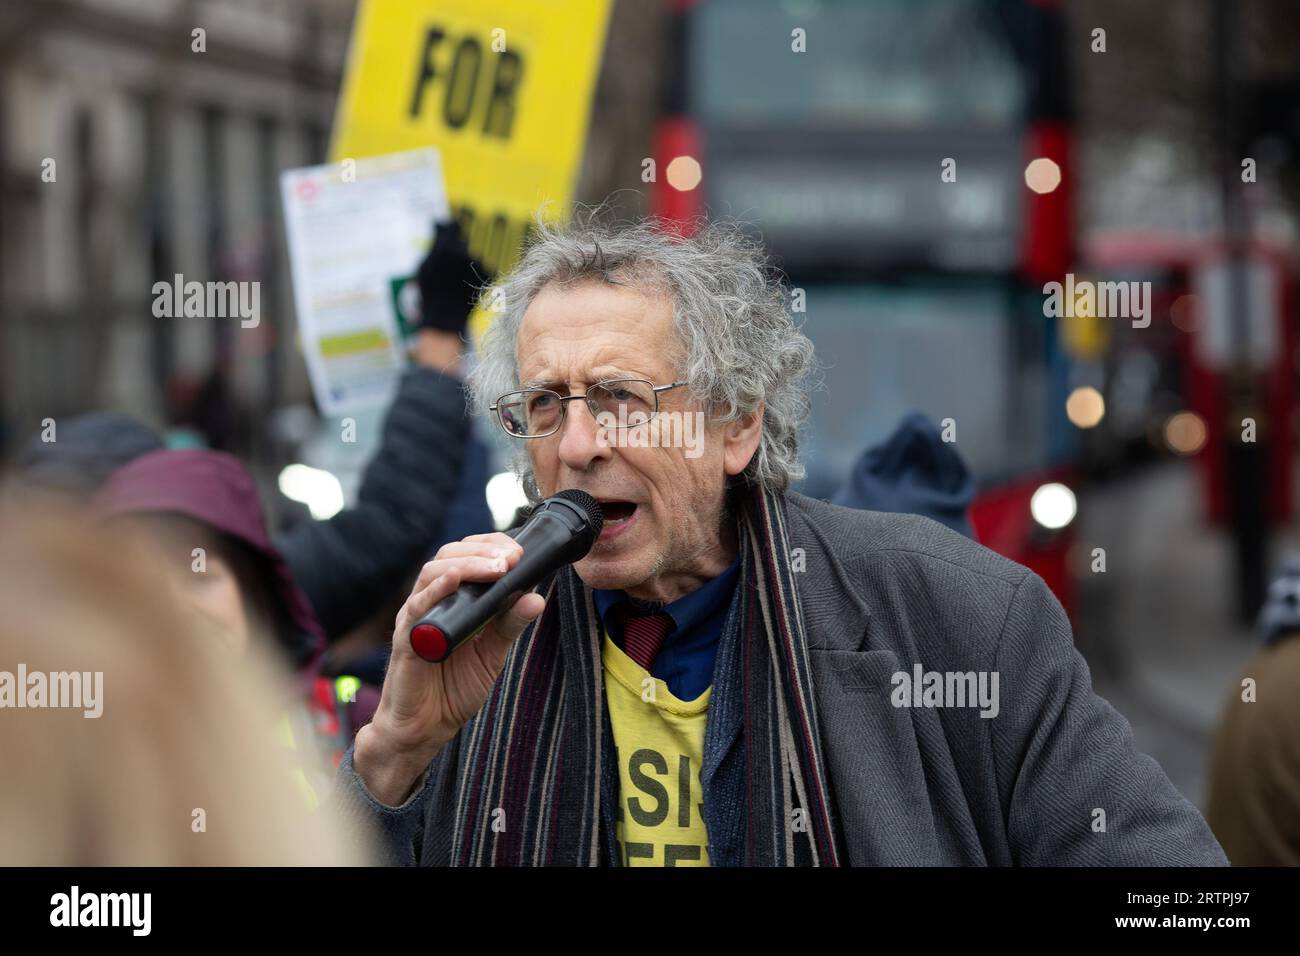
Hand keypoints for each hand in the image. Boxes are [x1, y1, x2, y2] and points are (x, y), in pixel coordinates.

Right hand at [353, 532, 543, 805]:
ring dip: (467, 564)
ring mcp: (416, 617)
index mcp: (451, 599)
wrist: (425, 728)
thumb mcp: (491, 652)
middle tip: (512, 557)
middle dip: (483, 550)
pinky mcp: (406, 639)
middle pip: (449, 555)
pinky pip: (417, 607)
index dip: (492, 547)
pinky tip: (455, 579)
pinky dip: (437, 589)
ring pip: (433, 572)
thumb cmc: (452, 687)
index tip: (520, 552)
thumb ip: (510, 624)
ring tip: (496, 567)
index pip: (467, 555)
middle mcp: (431, 601)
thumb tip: (537, 597)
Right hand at [415, 219, 485, 335]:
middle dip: (457, 254)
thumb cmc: (431, 292)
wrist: (446, 316)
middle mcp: (463, 251)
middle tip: (450, 272)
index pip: (452, 226)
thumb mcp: (425, 265)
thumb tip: (439, 221)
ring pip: (473, 258)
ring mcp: (478, 262)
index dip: (451, 230)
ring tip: (457, 284)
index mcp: (445, 246)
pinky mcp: (488, 273)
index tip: (450, 235)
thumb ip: (436, 241)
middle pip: (462, 245)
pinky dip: (477, 276)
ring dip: (467, 267)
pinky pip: (483, 269)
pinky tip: (466, 288)